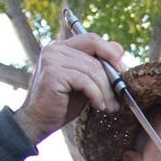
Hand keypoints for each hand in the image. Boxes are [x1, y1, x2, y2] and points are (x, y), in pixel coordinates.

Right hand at [13, 31, 129, 144]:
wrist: (38, 122)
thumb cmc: (62, 104)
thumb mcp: (84, 83)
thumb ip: (97, 68)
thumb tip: (120, 52)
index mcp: (61, 47)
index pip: (91, 39)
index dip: (110, 51)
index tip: (122, 70)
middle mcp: (54, 49)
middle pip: (95, 53)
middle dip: (112, 76)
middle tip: (120, 94)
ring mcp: (52, 59)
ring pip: (93, 69)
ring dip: (106, 91)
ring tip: (109, 106)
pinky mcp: (53, 73)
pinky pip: (85, 81)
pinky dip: (96, 95)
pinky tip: (98, 106)